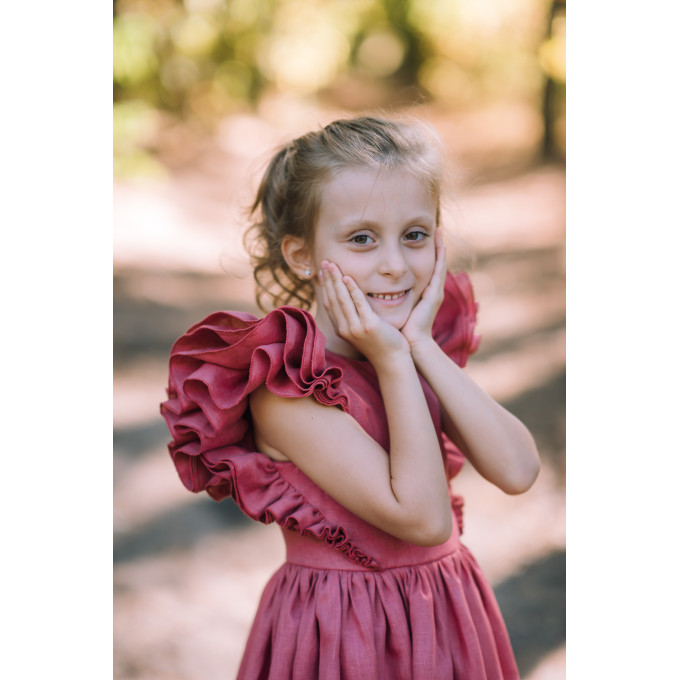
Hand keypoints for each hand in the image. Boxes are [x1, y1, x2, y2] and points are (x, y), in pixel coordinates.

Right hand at [318, 260, 409, 364]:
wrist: (392, 361)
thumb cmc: (380, 344)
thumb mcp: (361, 330)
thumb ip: (353, 317)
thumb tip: (349, 301)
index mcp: (341, 329)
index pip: (329, 303)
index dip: (325, 286)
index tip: (323, 272)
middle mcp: (345, 329)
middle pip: (333, 299)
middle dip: (328, 279)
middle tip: (325, 262)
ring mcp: (355, 328)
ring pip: (342, 299)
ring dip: (336, 280)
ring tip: (332, 264)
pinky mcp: (369, 325)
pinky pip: (358, 303)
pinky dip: (352, 289)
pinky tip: (347, 277)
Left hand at [401, 228, 446, 349]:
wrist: (411, 343)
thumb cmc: (402, 329)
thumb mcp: (396, 308)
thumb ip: (390, 297)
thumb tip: (377, 289)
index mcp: (423, 293)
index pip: (426, 268)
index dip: (425, 254)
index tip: (423, 238)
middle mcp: (432, 290)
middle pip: (436, 263)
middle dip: (436, 246)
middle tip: (435, 227)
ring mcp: (435, 292)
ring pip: (439, 264)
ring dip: (440, 247)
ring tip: (438, 230)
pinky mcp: (434, 295)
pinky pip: (439, 272)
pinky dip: (441, 258)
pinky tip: (441, 245)